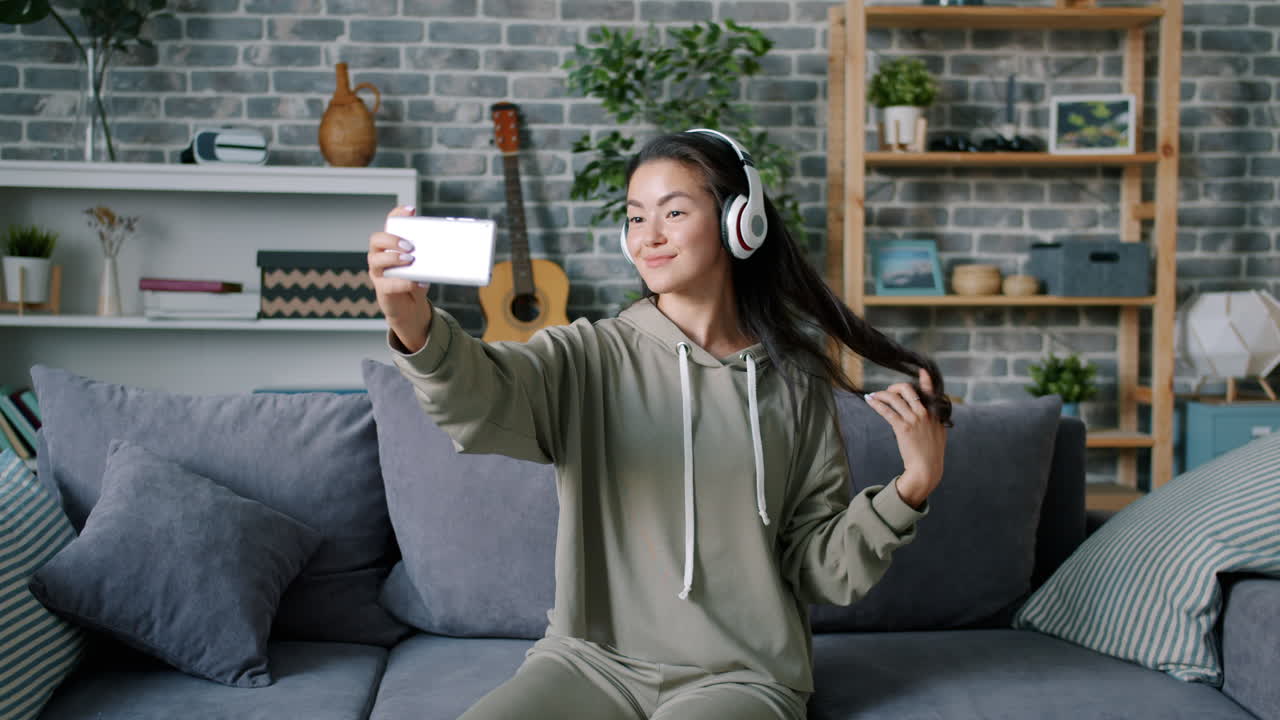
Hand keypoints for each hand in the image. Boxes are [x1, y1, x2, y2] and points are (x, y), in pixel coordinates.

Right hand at [369, 204, 431, 351]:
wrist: (411, 309)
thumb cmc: (416, 282)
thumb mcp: (425, 267)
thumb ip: (429, 257)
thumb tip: (446, 248)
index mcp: (391, 246)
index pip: (390, 224)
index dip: (397, 215)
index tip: (411, 210)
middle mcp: (380, 256)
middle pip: (377, 240)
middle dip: (392, 239)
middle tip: (410, 245)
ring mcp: (378, 273)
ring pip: (376, 260)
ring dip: (393, 258)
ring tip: (410, 260)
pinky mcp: (382, 290)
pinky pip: (388, 284)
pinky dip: (404, 283)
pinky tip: (418, 282)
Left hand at [864, 368, 947, 508]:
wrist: (926, 468)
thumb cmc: (932, 453)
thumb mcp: (939, 433)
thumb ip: (935, 420)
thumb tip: (930, 412)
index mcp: (935, 413)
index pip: (930, 391)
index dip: (925, 380)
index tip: (921, 371)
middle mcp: (925, 413)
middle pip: (907, 390)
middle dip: (894, 388)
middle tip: (887, 392)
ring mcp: (914, 419)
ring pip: (894, 399)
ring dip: (881, 394)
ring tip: (873, 395)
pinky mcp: (903, 428)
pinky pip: (887, 411)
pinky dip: (877, 404)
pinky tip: (870, 400)